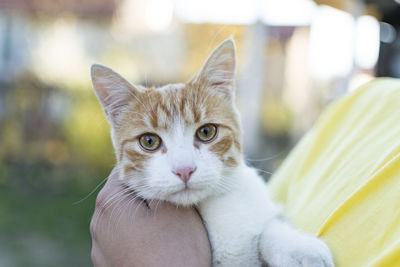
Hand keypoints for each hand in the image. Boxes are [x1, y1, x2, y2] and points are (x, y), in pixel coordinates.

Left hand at [90, 168, 211, 266]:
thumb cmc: (175, 251)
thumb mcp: (175, 207)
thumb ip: (162, 182)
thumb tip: (156, 171)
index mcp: (110, 203)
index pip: (125, 169)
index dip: (148, 165)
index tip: (167, 168)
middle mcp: (98, 224)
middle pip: (124, 195)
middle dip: (147, 193)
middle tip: (172, 196)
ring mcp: (101, 249)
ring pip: (125, 218)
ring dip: (143, 216)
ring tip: (166, 225)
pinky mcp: (110, 265)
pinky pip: (125, 240)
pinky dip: (139, 237)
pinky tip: (158, 244)